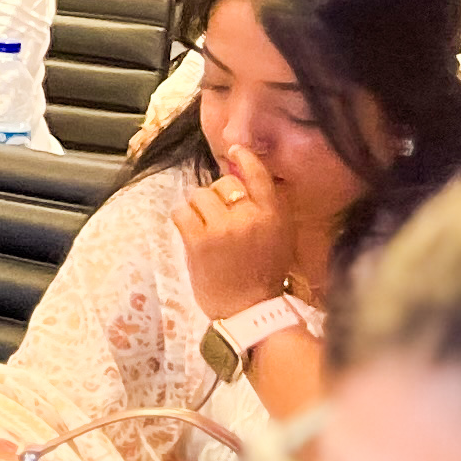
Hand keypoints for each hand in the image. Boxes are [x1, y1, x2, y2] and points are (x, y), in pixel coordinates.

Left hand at [175, 154, 305, 321]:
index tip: (236, 150)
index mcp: (274, 216)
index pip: (259, 175)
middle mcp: (250, 217)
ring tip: (204, 228)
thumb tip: (245, 178)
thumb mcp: (279, 238)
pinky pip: (181, 211)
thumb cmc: (263, 275)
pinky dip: (182, 219)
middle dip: (218, 196)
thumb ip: (266, 209)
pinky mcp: (199, 240)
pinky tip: (190, 232)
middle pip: (224, 183)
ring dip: (198, 209)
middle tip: (219, 218)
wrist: (248, 310)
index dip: (245, 158)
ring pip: (199, 195)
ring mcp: (223, 228)